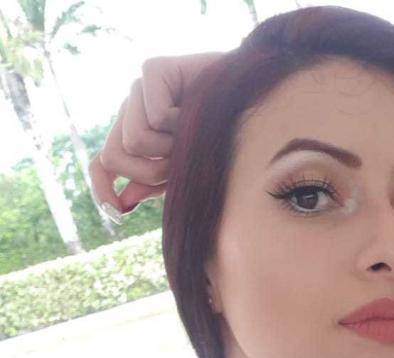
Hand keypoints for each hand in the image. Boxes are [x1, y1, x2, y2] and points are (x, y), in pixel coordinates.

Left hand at [89, 52, 222, 221]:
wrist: (253, 99)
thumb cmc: (221, 135)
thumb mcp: (185, 169)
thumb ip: (153, 182)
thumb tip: (122, 202)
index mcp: (134, 133)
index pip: (102, 163)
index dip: (102, 189)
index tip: (118, 213)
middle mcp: (131, 110)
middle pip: (114, 156)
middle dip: (150, 171)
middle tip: (181, 163)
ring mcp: (139, 89)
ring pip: (135, 139)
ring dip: (171, 147)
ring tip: (193, 133)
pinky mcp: (153, 69)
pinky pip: (155, 116)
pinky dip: (180, 122)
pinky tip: (195, 109)